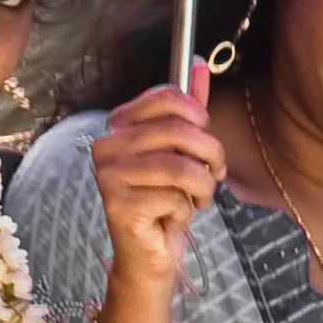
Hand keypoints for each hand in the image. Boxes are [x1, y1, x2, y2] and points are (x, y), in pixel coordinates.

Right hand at [91, 83, 220, 297]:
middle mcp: (107, 147)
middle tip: (215, 174)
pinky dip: (186, 210)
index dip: (197, 114)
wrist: (150, 256)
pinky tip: (172, 218)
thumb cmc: (165, 203)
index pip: (165, 97)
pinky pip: (173, 198)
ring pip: (179, 167)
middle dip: (210, 154)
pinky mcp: (118, 206)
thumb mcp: (183, 152)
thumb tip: (202, 65)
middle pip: (177, 130)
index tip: (206, 133)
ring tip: (199, 198)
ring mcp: (109, 177)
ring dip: (203, 187)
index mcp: (119, 127)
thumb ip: (189, 111)